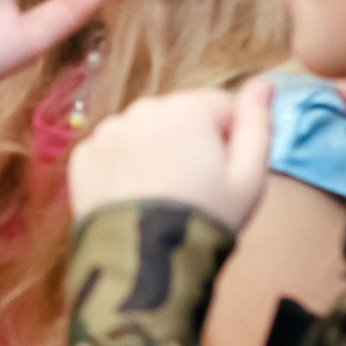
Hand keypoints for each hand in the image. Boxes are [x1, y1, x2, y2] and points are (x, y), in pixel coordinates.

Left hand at [67, 80, 274, 229]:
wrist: (142, 261)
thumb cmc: (205, 218)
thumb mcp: (250, 176)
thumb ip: (258, 123)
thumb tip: (263, 84)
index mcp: (186, 108)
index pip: (222, 107)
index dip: (229, 142)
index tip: (223, 175)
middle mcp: (141, 109)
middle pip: (179, 116)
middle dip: (190, 143)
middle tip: (193, 188)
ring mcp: (107, 133)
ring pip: (144, 132)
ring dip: (155, 153)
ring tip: (162, 196)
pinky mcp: (82, 157)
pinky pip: (113, 153)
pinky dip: (124, 169)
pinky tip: (134, 198)